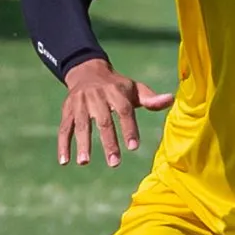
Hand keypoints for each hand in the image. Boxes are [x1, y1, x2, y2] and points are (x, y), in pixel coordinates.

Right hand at [59, 60, 173, 168]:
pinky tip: (65, 161)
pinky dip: (63, 145)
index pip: (124, 111)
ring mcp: (80, 104)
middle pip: (103, 121)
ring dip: (82, 144)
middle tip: (115, 163)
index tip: (134, 147)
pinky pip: (64, 128)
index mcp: (116, 91)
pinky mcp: (67, 110)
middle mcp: (97, 96)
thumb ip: (151, 99)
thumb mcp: (134, 89)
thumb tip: (171, 99)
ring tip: (85, 163)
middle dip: (108, 142)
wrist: (87, 71)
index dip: (129, 128)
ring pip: (81, 125)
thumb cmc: (117, 86)